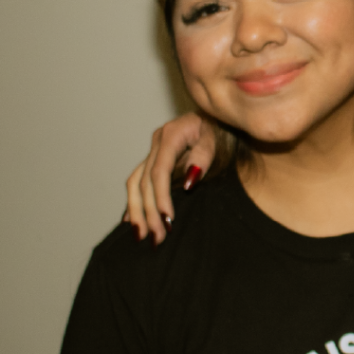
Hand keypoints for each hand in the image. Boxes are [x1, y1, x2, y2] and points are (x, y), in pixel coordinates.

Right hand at [125, 113, 215, 243]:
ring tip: (141, 236)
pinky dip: (135, 201)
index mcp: (170, 135)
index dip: (160, 197)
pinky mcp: (156, 158)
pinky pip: (138, 181)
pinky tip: (132, 221)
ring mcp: (154, 150)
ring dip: (136, 211)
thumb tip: (188, 183)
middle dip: (148, 212)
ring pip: (135, 183)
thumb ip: (203, 158)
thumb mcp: (217, 139)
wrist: (219, 116)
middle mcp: (158, 142)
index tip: (167, 220)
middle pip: (144, 181)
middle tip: (157, 238)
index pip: (159, 172)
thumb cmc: (221, 126)